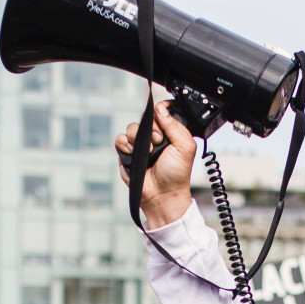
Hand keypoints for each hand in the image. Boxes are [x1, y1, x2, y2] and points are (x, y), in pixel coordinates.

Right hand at [115, 98, 195, 227]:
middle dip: (151, 127)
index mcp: (170, 132)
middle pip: (145, 117)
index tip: (162, 118)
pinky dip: (125, 144)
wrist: (162, 195)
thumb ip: (175, 125)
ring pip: (131, 127)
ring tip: (148, 151)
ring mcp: (140, 144)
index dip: (161, 112)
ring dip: (138, 137)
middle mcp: (154, 136)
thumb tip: (161, 109)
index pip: (161, 112)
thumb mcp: (185, 147)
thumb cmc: (176, 175)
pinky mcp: (127, 153)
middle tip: (159, 141)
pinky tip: (134, 153)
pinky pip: (119, 139)